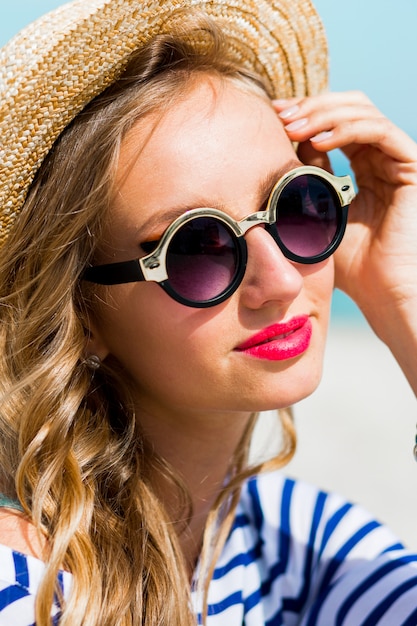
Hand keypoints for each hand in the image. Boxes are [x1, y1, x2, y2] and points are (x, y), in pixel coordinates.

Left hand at [274, 92, 416, 392]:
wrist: (378, 291)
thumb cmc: (349, 264)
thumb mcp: (317, 213)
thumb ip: (307, 179)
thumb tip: (284, 147)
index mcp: (364, 167)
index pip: (334, 124)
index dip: (304, 113)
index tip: (272, 116)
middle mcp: (382, 159)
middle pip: (347, 108)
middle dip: (310, 107)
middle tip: (279, 116)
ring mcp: (396, 161)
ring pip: (361, 112)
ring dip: (322, 114)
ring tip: (291, 127)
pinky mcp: (409, 167)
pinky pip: (377, 132)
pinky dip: (345, 129)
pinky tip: (316, 141)